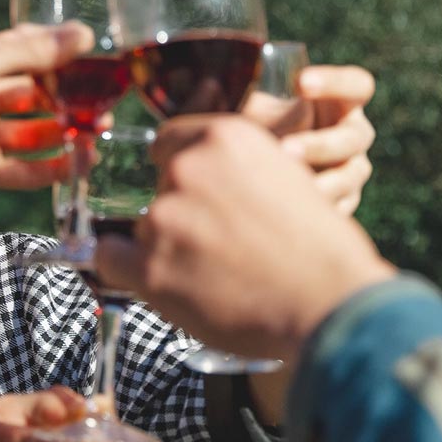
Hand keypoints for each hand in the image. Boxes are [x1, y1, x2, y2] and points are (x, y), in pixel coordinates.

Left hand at [0, 23, 92, 207]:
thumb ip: (27, 52)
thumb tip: (80, 34)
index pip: (24, 51)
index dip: (57, 52)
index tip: (95, 54)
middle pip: (33, 93)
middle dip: (67, 95)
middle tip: (103, 99)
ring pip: (32, 132)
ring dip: (65, 132)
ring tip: (99, 131)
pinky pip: (22, 169)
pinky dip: (51, 168)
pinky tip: (79, 164)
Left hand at [95, 115, 393, 362]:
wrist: (332, 306)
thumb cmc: (319, 248)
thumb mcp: (285, 175)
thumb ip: (234, 166)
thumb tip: (199, 172)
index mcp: (223, 135)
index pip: (170, 142)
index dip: (182, 169)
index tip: (194, 191)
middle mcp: (186, 167)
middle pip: (159, 186)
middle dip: (180, 210)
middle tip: (215, 243)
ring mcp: (165, 216)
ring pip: (144, 225)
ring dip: (167, 246)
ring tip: (211, 273)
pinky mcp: (151, 266)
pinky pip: (109, 257)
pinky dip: (126, 268)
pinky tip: (157, 279)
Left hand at [243, 64, 374, 213]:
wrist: (257, 180)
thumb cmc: (252, 130)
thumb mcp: (246, 111)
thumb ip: (230, 99)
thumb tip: (209, 87)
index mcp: (337, 103)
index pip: (356, 85)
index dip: (335, 82)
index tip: (301, 83)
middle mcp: (350, 135)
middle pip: (354, 137)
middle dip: (320, 144)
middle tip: (284, 149)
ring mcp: (350, 170)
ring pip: (349, 175)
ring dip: (320, 182)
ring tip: (283, 188)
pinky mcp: (343, 202)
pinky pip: (340, 207)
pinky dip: (315, 211)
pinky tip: (288, 216)